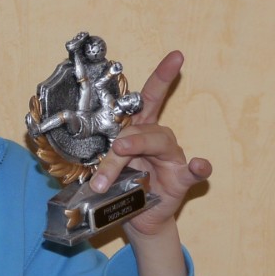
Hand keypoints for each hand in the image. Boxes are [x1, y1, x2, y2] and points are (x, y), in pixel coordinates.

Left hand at [87, 50, 211, 239]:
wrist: (136, 219)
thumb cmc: (121, 188)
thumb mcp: (105, 167)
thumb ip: (98, 155)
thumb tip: (75, 150)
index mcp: (140, 131)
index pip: (150, 99)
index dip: (162, 76)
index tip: (177, 56)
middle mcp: (158, 140)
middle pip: (144, 128)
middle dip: (125, 138)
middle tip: (114, 147)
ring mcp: (171, 159)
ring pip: (159, 144)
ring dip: (136, 151)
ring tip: (118, 158)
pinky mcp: (180, 180)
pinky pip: (193, 172)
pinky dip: (198, 168)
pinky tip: (200, 165)